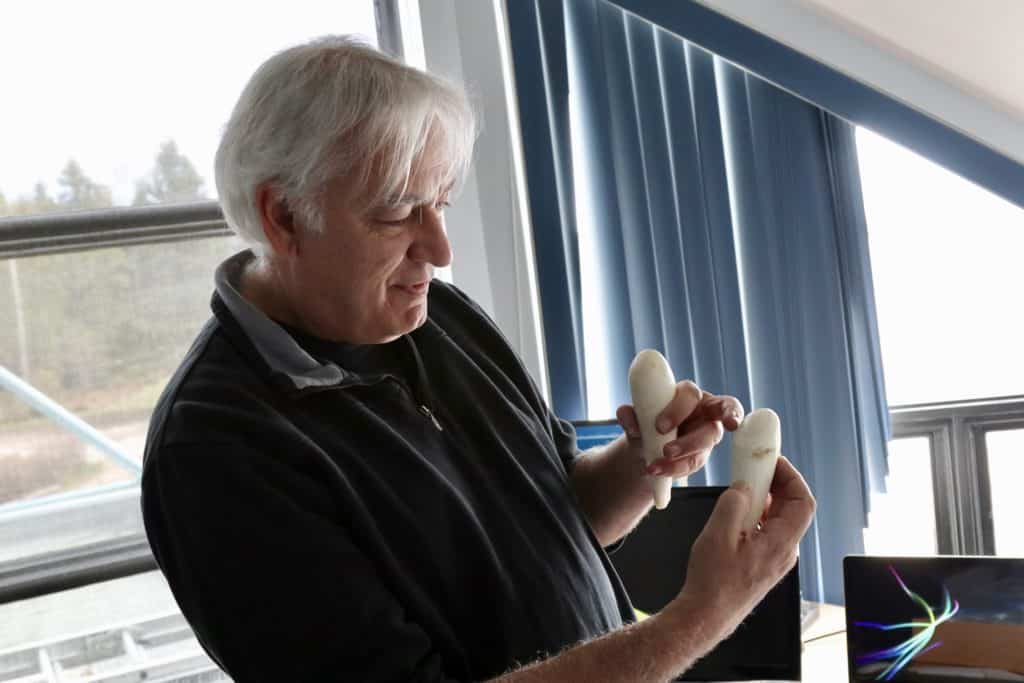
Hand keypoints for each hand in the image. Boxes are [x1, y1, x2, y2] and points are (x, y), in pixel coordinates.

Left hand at [616, 382, 743, 479]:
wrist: (644, 445)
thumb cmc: (647, 422)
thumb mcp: (636, 417)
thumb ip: (630, 414)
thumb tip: (625, 414)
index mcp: (688, 395)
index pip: (691, 395)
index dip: (680, 409)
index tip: (659, 427)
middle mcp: (704, 414)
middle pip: (711, 427)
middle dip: (691, 442)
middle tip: (666, 451)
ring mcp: (706, 436)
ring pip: (703, 449)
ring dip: (679, 460)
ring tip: (654, 467)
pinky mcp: (701, 455)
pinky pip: (692, 464)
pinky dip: (673, 469)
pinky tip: (657, 471)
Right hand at [669, 456, 815, 639]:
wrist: (706, 614)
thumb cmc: (713, 582)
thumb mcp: (719, 534)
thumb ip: (734, 504)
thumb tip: (743, 488)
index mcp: (780, 544)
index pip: (803, 503)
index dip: (792, 478)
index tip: (774, 463)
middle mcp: (784, 552)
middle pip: (792, 509)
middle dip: (776, 484)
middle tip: (756, 469)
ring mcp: (775, 559)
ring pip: (779, 520)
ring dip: (765, 499)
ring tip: (743, 487)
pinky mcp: (764, 563)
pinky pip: (768, 531)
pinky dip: (757, 515)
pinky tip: (737, 512)